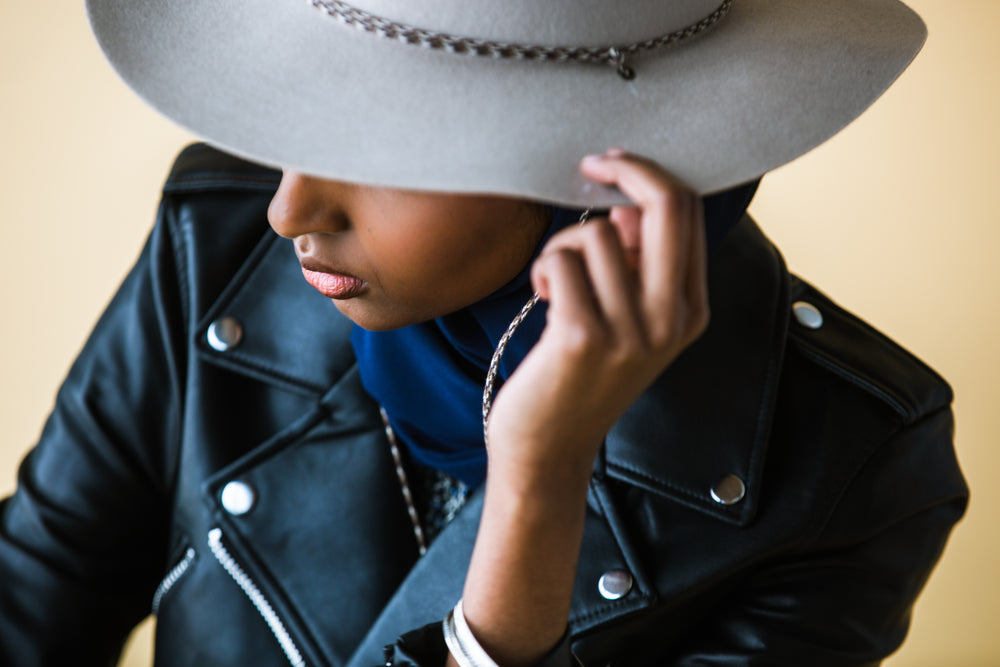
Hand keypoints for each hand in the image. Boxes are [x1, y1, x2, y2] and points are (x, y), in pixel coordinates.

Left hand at [486, 149, 709, 486]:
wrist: (550, 448)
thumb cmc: (580, 375)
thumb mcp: (629, 321)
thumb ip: (640, 265)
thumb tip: (628, 202)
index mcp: (691, 310)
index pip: (688, 212)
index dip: (647, 174)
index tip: (611, 165)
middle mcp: (672, 320)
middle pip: (666, 206)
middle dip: (624, 170)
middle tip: (590, 165)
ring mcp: (631, 332)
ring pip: (598, 233)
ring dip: (563, 245)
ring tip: (554, 280)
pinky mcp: (583, 338)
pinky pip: (561, 261)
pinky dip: (543, 267)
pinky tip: (542, 297)